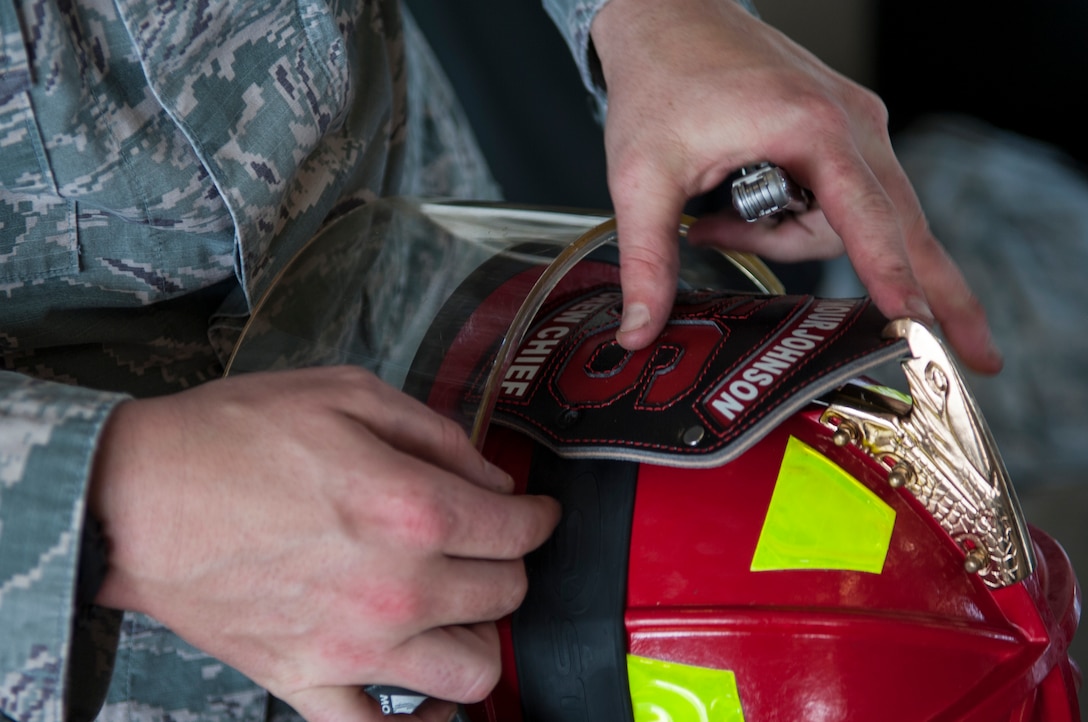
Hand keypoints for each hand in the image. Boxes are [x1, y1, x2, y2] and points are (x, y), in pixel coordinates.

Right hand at [90, 366, 559, 721]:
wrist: (135, 495)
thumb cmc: (235, 435)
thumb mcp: (347, 393)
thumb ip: (437, 435)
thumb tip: (494, 478)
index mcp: (414, 508)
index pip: (518, 531)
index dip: (538, 518)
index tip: (533, 513)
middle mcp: (399, 587)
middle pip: (504, 596)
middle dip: (509, 565)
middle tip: (488, 545)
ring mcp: (355, 646)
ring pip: (470, 672)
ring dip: (479, 638)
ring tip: (459, 609)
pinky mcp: (307, 682)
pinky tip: (424, 698)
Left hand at [590, 0, 1001, 373]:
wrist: (667, 15)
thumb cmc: (663, 75)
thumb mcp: (641, 177)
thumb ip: (649, 258)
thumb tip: (641, 326)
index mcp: (811, 128)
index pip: (868, 220)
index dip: (893, 279)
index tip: (918, 327)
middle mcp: (851, 124)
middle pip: (900, 228)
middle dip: (931, 292)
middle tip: (975, 355)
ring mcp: (856, 125)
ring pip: (863, 220)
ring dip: (801, 242)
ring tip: (722, 222)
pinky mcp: (846, 130)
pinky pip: (849, 198)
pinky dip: (810, 221)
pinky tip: (750, 212)